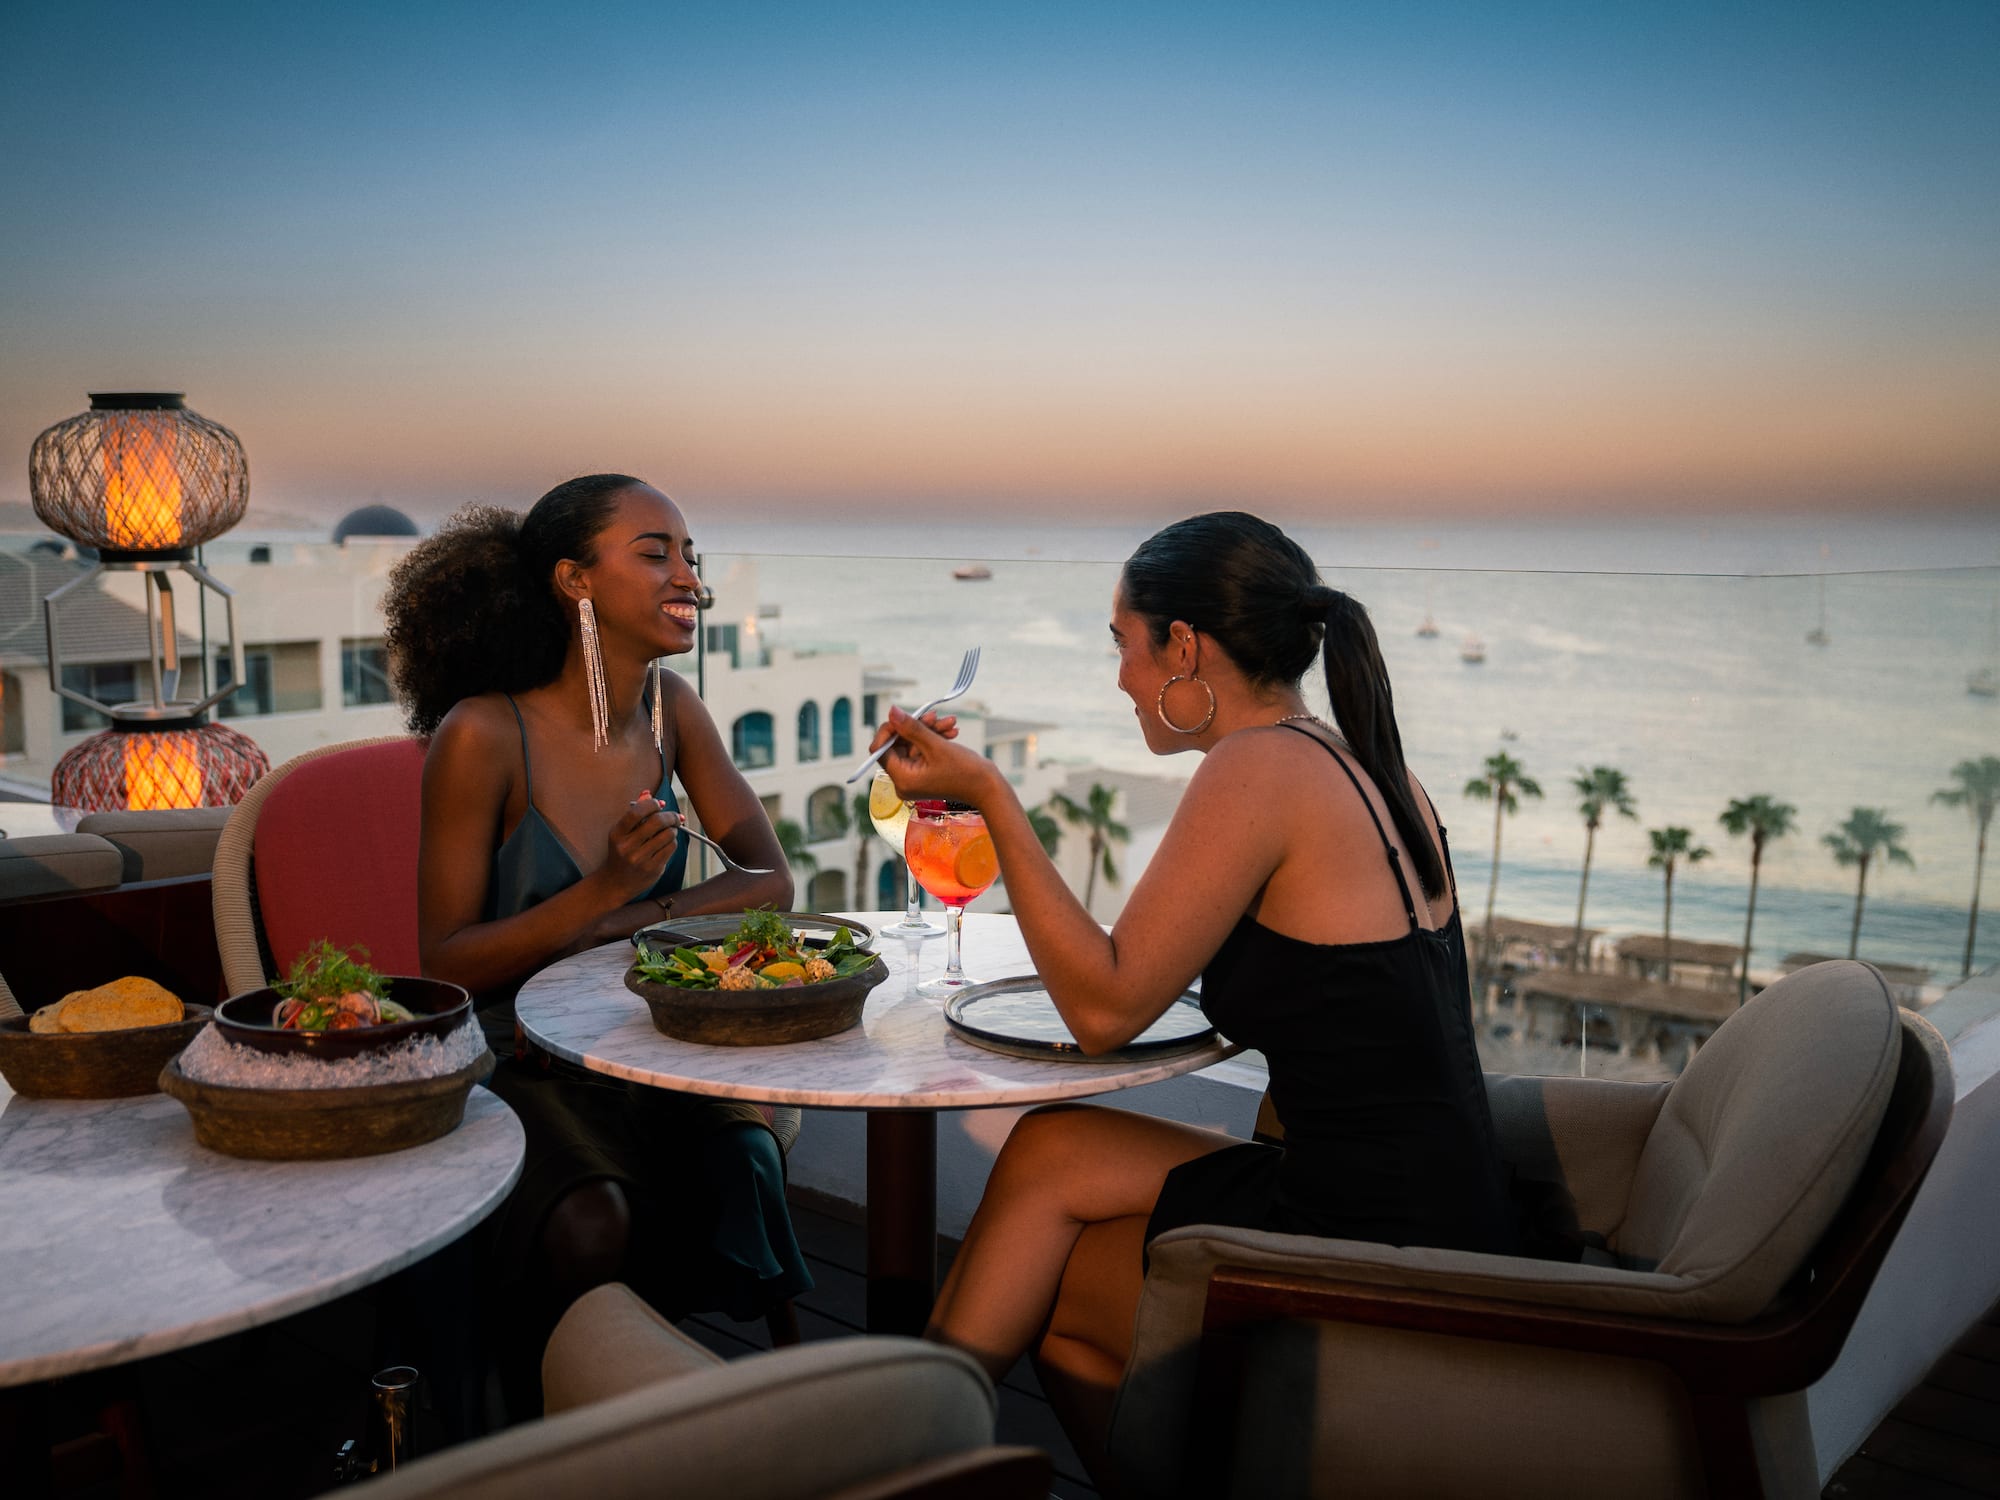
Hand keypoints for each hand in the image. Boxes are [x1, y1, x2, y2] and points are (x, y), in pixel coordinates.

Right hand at [601, 791, 682, 900]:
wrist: (615, 883)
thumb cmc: (621, 853)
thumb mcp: (622, 833)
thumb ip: (634, 812)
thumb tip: (648, 793)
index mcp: (617, 834)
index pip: (636, 812)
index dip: (652, 804)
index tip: (659, 804)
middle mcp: (627, 847)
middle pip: (657, 822)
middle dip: (670, 816)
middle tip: (674, 817)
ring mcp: (640, 859)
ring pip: (668, 835)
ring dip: (673, 830)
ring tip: (668, 831)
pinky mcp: (653, 869)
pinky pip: (671, 847)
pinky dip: (672, 842)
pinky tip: (666, 843)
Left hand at [868, 707, 994, 805]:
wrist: (988, 788)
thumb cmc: (964, 772)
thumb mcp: (936, 745)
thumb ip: (911, 728)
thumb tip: (891, 712)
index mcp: (902, 779)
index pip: (880, 750)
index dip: (890, 730)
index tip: (903, 716)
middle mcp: (904, 781)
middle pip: (898, 745)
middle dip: (916, 727)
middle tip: (934, 715)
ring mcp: (915, 778)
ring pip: (913, 744)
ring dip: (930, 730)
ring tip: (950, 722)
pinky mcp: (925, 773)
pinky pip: (923, 750)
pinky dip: (934, 739)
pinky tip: (951, 731)